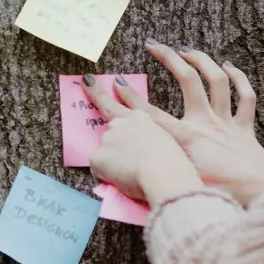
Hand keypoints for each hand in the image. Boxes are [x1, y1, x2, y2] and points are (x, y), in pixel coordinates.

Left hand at [85, 84, 204, 208]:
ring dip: (112, 159)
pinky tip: (119, 182)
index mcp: (144, 120)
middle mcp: (123, 123)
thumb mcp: (171, 146)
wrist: (165, 173)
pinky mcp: (98, 156)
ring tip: (125, 172)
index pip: (131, 107)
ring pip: (106, 150)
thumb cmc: (175, 166)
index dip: (124, 94)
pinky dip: (106, 176)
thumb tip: (150, 155)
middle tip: (88, 81)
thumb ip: (156, 144)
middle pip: (109, 114)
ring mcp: (108, 138)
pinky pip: (99, 170)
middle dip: (97, 94)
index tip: (117, 82)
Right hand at [93, 45, 263, 207]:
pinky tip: (228, 67)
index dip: (130, 99)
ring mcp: (227, 123)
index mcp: (186, 141)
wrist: (263, 195)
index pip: (151, 115)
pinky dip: (239, 78)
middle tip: (153, 45)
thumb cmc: (225, 197)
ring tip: (186, 49)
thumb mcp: (186, 185)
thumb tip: (142, 171)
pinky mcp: (245, 128)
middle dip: (168, 58)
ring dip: (201, 60)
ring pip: (217, 80)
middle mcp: (206, 125)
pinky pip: (245, 96)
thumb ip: (164, 173)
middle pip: (187, 81)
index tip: (116, 83)